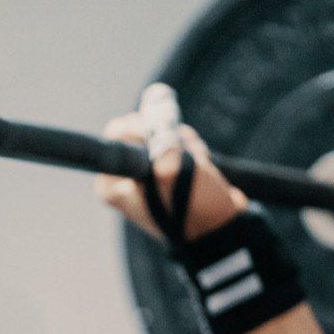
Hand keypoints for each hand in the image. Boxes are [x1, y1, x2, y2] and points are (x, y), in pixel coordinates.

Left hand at [94, 84, 247, 242]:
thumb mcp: (169, 172)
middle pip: (142, 129)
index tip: (160, 137)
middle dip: (168, 137)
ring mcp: (148, 173)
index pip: (116, 134)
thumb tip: (156, 104)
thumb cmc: (191, 210)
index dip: (142, 128)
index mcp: (111, 184)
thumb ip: (156, 140)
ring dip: (184, 144)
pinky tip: (201, 167)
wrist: (222, 230)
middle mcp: (125, 178)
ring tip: (196, 167)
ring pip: (163, 135)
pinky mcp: (169, 170)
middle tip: (181, 155)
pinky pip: (178, 143)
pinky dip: (192, 150)